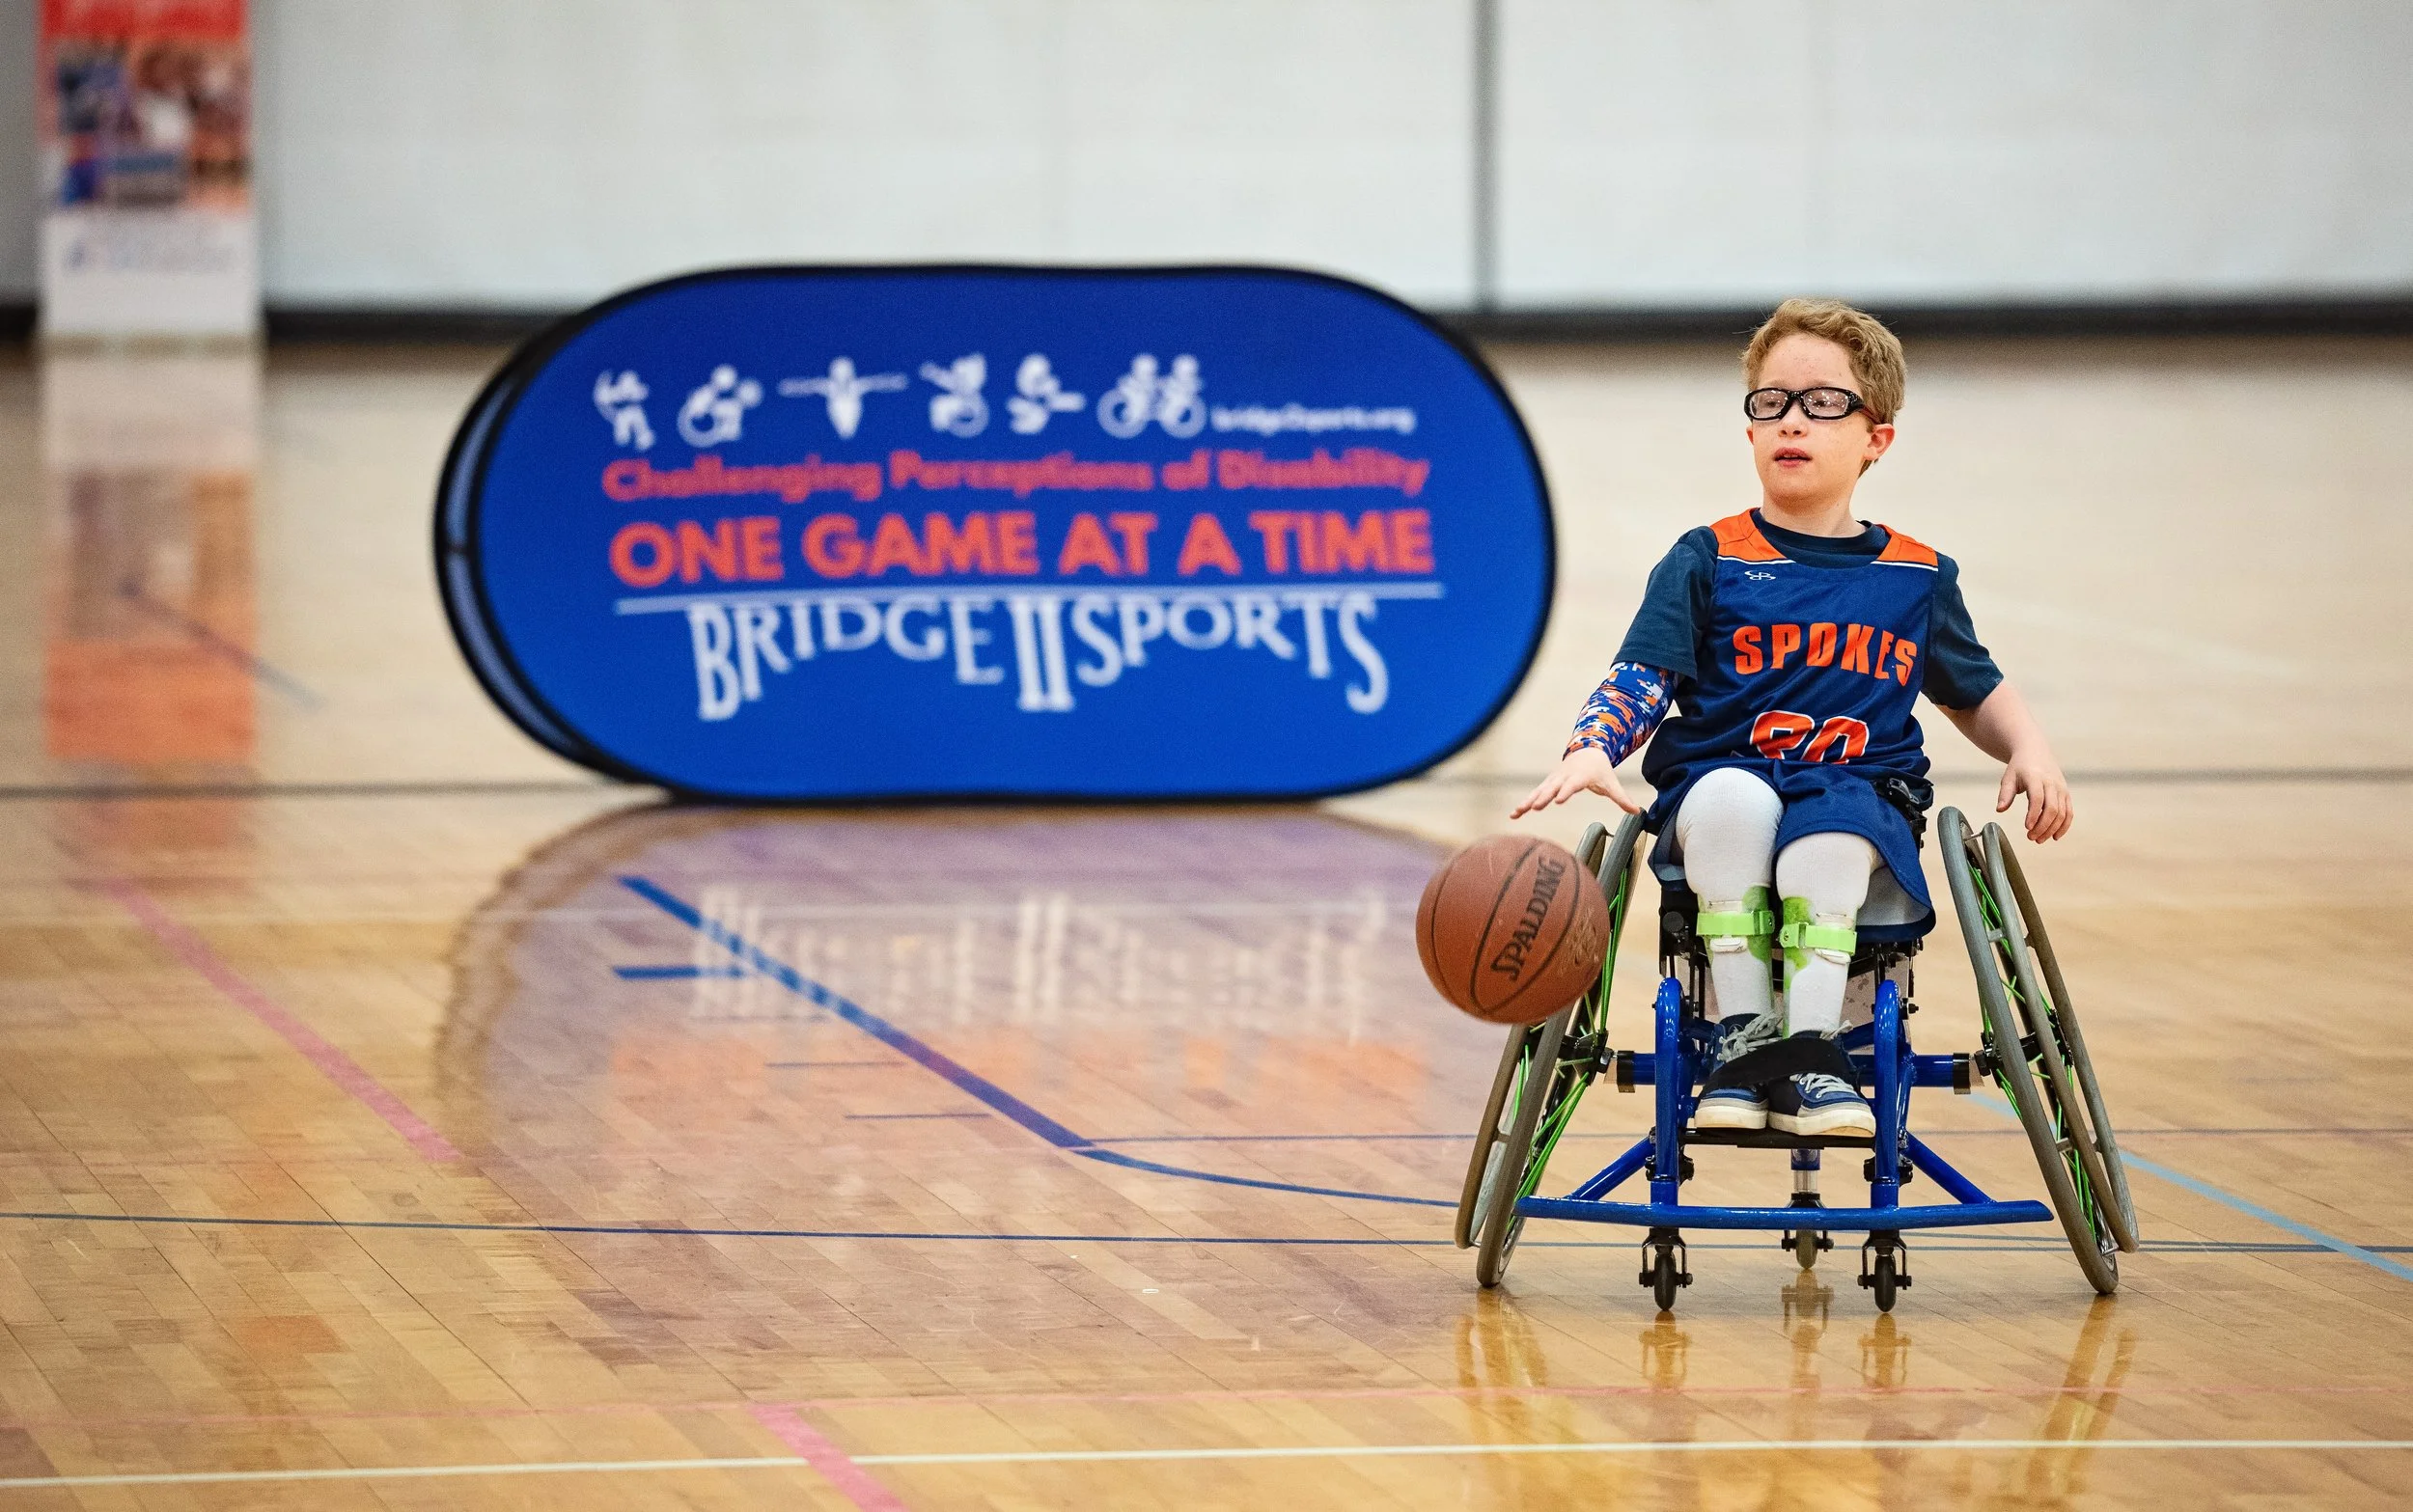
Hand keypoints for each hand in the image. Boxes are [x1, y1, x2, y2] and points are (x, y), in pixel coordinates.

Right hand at [1511, 746, 1641, 819]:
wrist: (1587, 751)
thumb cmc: (1600, 770)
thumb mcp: (1611, 783)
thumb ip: (1621, 798)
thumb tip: (1637, 812)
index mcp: (1580, 776)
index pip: (1572, 785)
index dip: (1565, 792)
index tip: (1558, 800)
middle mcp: (1564, 777)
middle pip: (1552, 788)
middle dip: (1543, 797)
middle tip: (1535, 807)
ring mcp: (1553, 780)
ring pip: (1539, 791)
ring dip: (1528, 801)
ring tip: (1517, 812)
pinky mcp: (1547, 784)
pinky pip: (1534, 794)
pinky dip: (1524, 803)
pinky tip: (1514, 815)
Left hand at [1997, 747, 2072, 841]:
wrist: (2035, 752)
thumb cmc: (2019, 767)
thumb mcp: (2008, 778)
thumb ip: (2005, 794)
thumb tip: (2000, 810)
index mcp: (2036, 778)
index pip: (2037, 799)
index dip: (2033, 814)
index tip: (2027, 828)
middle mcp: (2051, 783)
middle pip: (2052, 808)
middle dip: (2043, 826)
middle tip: (2031, 838)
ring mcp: (2061, 789)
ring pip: (2062, 813)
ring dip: (2052, 829)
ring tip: (2039, 839)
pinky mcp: (2066, 794)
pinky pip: (2069, 812)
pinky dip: (2064, 825)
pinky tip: (2055, 836)